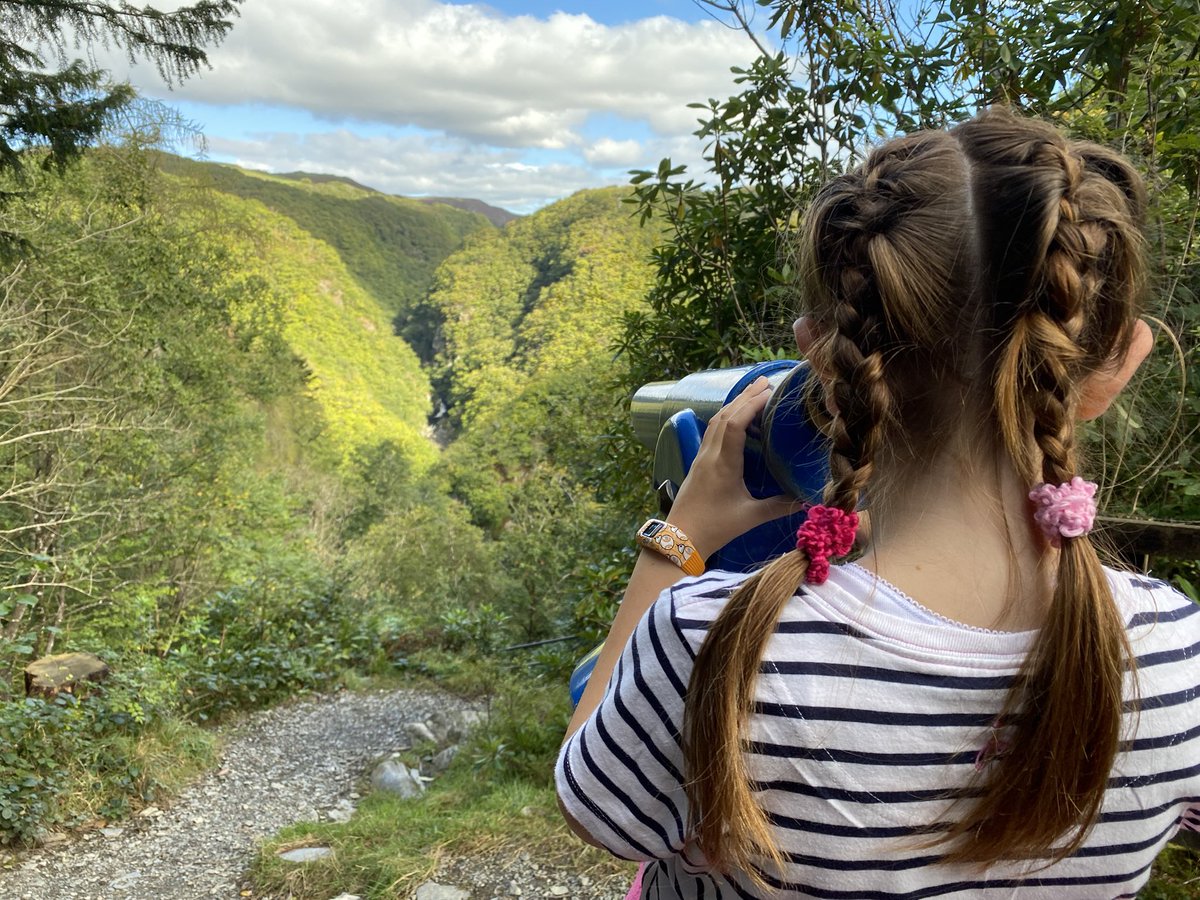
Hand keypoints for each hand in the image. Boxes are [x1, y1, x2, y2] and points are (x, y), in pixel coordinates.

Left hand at [666, 376, 807, 558]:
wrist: (680, 539)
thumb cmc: (715, 528)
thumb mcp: (750, 518)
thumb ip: (779, 506)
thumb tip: (808, 500)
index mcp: (723, 464)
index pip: (734, 424)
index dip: (751, 404)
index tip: (769, 391)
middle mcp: (709, 455)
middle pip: (724, 415)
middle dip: (744, 396)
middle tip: (765, 380)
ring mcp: (701, 458)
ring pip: (715, 422)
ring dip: (734, 404)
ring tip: (753, 391)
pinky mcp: (698, 464)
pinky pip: (711, 432)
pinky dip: (725, 418)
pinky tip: (736, 418)